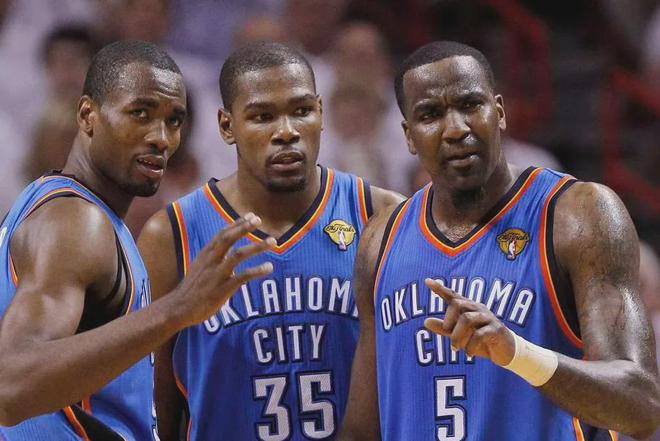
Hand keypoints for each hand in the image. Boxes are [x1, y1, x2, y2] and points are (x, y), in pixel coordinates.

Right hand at [171, 213, 274, 327]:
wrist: (178, 309)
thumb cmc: (192, 288)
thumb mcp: (201, 268)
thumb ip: (216, 258)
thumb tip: (232, 253)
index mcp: (206, 254)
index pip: (222, 234)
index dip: (237, 223)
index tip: (251, 215)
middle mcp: (211, 261)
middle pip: (228, 238)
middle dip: (244, 227)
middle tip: (259, 220)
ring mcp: (216, 274)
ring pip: (238, 255)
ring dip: (256, 246)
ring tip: (272, 241)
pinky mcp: (221, 289)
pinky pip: (242, 277)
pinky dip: (257, 271)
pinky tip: (269, 268)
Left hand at [423, 278, 514, 365]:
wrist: (506, 352)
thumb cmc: (480, 341)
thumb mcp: (460, 335)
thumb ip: (444, 328)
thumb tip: (425, 322)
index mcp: (468, 307)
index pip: (453, 295)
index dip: (440, 289)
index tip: (427, 281)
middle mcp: (478, 308)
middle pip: (457, 305)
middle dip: (448, 321)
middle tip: (447, 335)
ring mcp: (488, 318)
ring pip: (467, 319)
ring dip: (457, 336)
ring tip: (455, 348)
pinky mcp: (496, 330)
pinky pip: (480, 335)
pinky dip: (470, 346)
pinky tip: (468, 354)